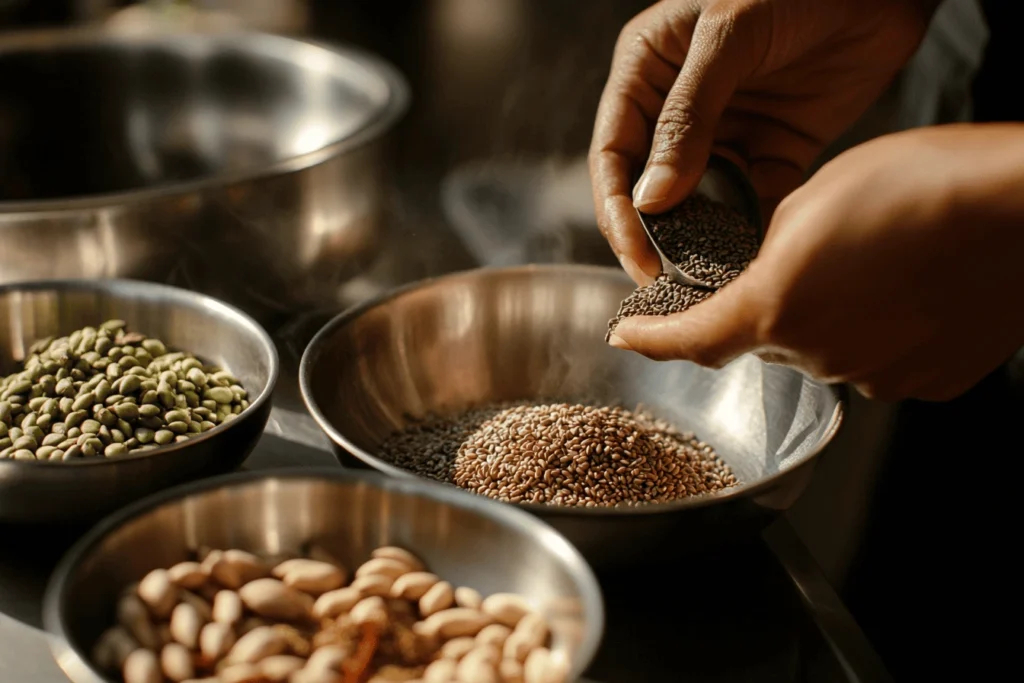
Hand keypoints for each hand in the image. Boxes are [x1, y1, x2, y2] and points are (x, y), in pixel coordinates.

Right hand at [589, 0, 936, 285]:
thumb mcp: (729, 36)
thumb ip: (687, 116)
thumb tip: (651, 199)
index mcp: (647, 71)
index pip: (614, 152)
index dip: (617, 207)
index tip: (634, 254)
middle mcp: (678, 107)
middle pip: (649, 186)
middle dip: (653, 236)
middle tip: (664, 282)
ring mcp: (727, 133)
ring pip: (697, 202)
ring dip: (698, 240)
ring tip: (703, 280)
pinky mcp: (774, 152)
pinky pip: (751, 203)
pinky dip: (749, 232)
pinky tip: (749, 259)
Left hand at [607, 124, 1023, 401]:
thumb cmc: (924, 186)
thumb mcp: (812, 198)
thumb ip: (768, 246)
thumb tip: (766, 266)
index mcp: (775, 310)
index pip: (690, 340)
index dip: (651, 339)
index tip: (627, 335)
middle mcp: (819, 355)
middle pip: (766, 339)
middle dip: (771, 304)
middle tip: (810, 257)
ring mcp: (877, 375)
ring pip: (826, 348)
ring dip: (831, 315)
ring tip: (875, 262)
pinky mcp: (927, 380)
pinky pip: (880, 359)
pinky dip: (879, 331)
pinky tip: (907, 290)